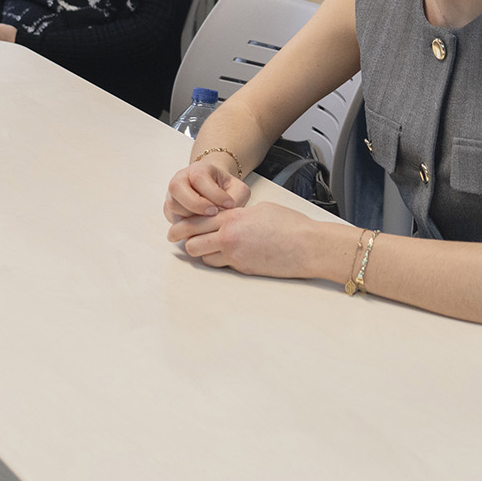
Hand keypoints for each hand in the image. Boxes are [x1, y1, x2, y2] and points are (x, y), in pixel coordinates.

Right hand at [162, 154, 251, 223]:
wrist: (215, 190)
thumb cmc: (226, 189)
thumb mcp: (238, 189)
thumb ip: (235, 198)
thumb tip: (225, 212)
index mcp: (198, 169)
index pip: (199, 178)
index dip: (214, 193)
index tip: (229, 204)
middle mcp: (180, 179)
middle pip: (177, 188)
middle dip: (196, 204)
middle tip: (214, 213)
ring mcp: (172, 195)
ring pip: (173, 205)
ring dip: (191, 215)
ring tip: (209, 220)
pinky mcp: (169, 210)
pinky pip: (172, 218)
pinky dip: (185, 224)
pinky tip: (201, 226)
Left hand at [166, 201, 324, 277]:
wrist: (308, 246)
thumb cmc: (290, 224)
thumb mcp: (261, 209)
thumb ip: (240, 214)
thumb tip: (231, 219)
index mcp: (233, 218)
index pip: (196, 222)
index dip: (181, 226)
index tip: (174, 230)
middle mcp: (229, 237)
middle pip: (192, 244)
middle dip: (188, 243)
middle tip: (186, 242)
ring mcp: (235, 256)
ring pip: (205, 259)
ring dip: (205, 254)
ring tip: (212, 249)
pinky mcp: (244, 270)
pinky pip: (223, 267)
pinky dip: (222, 262)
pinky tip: (231, 256)